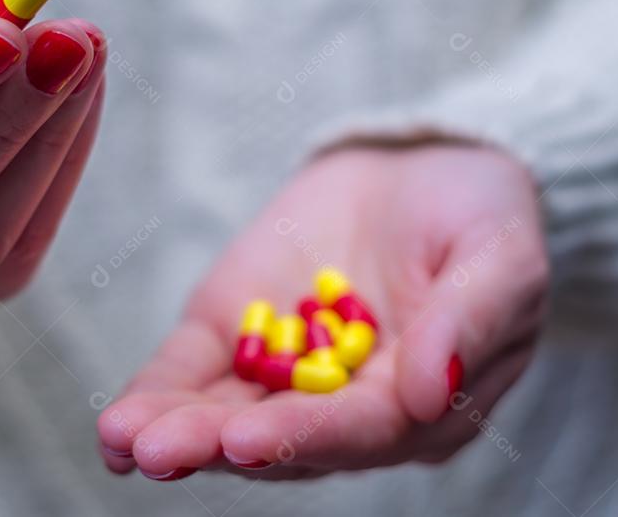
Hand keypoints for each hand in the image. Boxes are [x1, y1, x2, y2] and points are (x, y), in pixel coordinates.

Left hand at [98, 145, 547, 478]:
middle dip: (221, 445)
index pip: (362, 430)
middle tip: (161, 451)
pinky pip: (194, 371)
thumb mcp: (501, 256)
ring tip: (126, 440)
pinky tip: (116, 427)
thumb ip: (468, 323)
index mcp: (421, 404)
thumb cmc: (481, 215)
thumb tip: (431, 394)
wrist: (424, 166)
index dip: (306, 435)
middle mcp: (346, 404)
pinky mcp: (237, 332)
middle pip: (283, 437)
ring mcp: (285, 371)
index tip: (249, 438)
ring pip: (228, 414)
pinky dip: (157, 395)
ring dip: (177, 432)